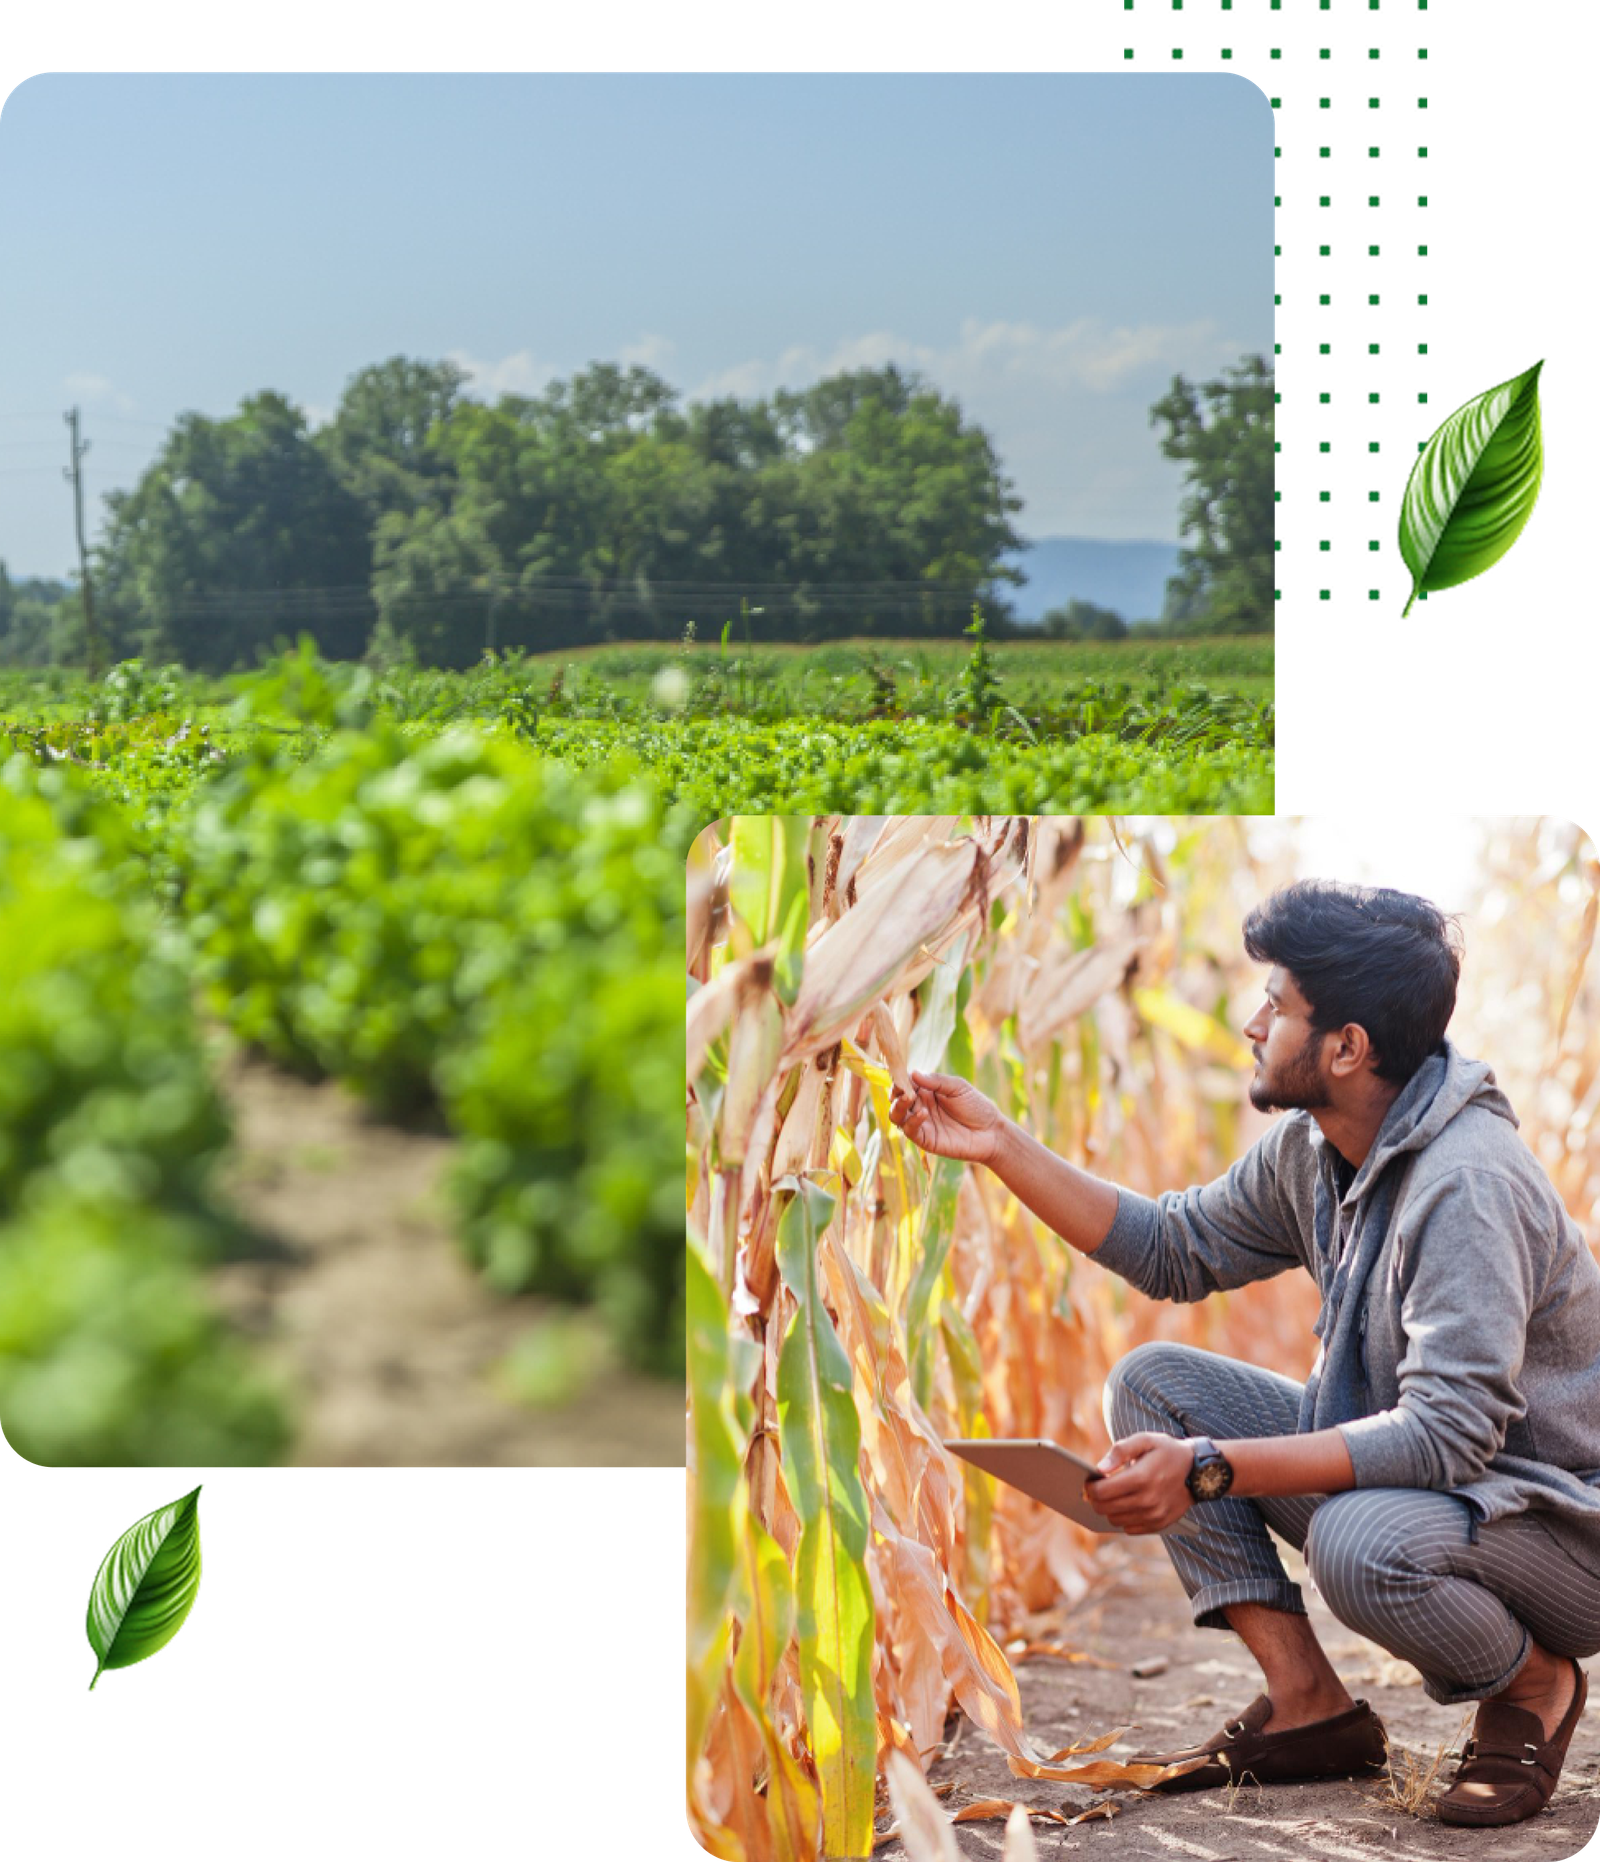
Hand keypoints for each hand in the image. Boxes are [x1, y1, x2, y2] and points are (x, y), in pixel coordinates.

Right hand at [888, 1069, 1003, 1165]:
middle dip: (896, 1092)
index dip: (900, 1079)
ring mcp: (921, 1124)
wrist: (991, 1132)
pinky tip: (923, 1113)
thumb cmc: (977, 1107)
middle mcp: (920, 1106)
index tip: (899, 1075)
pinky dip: (912, 1121)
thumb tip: (913, 1073)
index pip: (905, 1084)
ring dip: (898, 1106)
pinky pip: (910, 1131)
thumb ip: (936, 1081)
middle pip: (897, 1099)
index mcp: (926, 1091)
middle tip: (901, 1088)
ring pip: (897, 1116)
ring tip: (907, 1098)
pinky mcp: (925, 1140)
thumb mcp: (958, 1088)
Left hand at [1081, 1432, 1196, 1535]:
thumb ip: (1120, 1450)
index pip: (1102, 1492)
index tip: (1088, 1481)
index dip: (1090, 1487)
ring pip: (1115, 1520)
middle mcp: (1147, 1500)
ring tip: (1112, 1496)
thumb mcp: (1145, 1440)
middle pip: (1105, 1508)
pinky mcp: (1159, 1524)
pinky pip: (1130, 1529)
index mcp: (1141, 1478)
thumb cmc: (1167, 1452)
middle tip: (1096, 1489)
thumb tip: (1099, 1468)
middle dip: (1095, 1499)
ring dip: (1109, 1509)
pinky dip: (1124, 1518)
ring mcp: (1154, 1515)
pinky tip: (1127, 1505)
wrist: (1199, 1472)